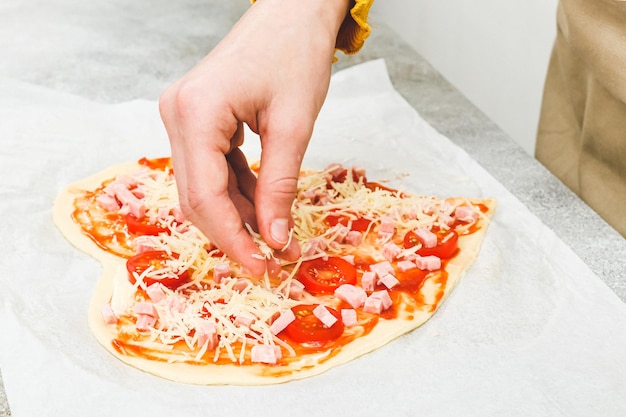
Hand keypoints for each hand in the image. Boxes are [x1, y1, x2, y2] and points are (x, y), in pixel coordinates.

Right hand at [159, 0, 349, 275]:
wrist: (290, 13)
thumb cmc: (296, 54)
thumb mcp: (294, 126)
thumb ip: (280, 186)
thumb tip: (275, 239)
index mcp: (195, 112)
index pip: (204, 195)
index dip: (233, 239)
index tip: (262, 267)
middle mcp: (177, 115)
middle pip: (196, 196)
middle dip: (234, 233)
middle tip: (271, 262)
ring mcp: (182, 117)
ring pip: (203, 187)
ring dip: (238, 216)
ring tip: (276, 238)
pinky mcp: (196, 120)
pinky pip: (211, 169)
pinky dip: (238, 192)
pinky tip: (265, 209)